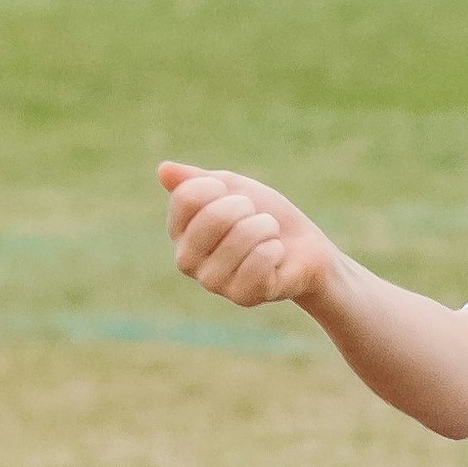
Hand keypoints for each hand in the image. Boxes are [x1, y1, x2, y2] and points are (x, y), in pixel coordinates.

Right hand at [160, 161, 338, 309]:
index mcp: (179, 232)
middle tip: (255, 218)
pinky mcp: (242, 297)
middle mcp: (187, 261)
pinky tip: (276, 258)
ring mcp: (213, 282)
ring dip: (266, 227)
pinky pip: (261, 258)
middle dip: (246, 207)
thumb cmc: (263, 214)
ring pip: (243, 235)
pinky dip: (276, 249)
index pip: (187, 196)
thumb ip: (196, 179)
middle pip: (214, 216)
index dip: (218, 187)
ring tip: (268, 237)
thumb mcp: (232, 187)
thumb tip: (163, 169)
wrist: (303, 247)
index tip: (233, 196)